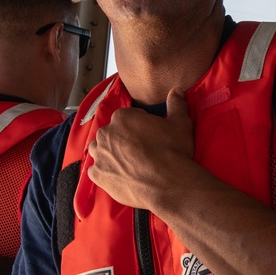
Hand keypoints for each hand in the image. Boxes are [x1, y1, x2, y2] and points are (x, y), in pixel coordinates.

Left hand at [87, 88, 193, 209]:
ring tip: (127, 163)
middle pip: (111, 133)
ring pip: (99, 150)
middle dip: (121, 139)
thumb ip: (176, 104)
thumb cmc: (173, 152)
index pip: (126, 117)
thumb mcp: (180, 124)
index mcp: (122, 117)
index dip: (138, 126)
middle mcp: (106, 133)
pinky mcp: (97, 176)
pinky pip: (95, 171)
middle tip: (139, 151)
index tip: (148, 136)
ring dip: (109, 154)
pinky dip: (104, 172)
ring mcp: (99, 155)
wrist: (167, 184)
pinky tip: (119, 176)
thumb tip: (175, 90)